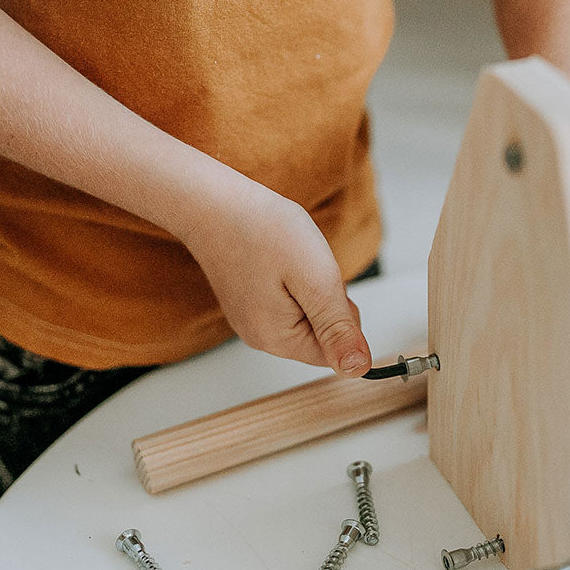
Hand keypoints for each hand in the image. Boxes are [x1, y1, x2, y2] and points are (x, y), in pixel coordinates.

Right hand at [181, 183, 371, 376]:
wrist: (211, 201)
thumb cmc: (260, 230)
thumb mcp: (317, 280)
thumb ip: (339, 329)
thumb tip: (358, 368)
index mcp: (278, 340)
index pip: (336, 351)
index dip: (342, 315)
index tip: (322, 283)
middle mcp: (261, 338)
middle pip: (321, 333)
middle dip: (325, 299)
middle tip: (305, 266)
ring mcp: (252, 320)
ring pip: (306, 314)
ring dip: (310, 286)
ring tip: (288, 259)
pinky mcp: (249, 303)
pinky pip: (288, 300)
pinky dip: (292, 279)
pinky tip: (276, 259)